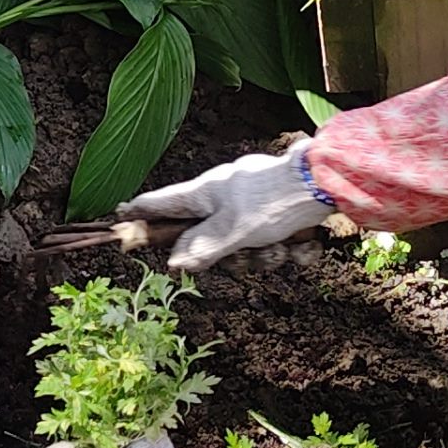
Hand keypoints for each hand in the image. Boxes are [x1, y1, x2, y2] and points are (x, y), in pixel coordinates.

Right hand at [123, 146, 329, 270]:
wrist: (326, 183)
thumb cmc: (274, 201)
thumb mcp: (234, 232)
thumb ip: (203, 249)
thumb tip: (173, 263)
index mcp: (206, 192)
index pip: (163, 202)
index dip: (142, 210)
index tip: (122, 213)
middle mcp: (226, 196)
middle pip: (209, 238)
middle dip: (234, 257)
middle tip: (249, 256)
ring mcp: (252, 203)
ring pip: (244, 246)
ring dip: (267, 255)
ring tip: (284, 247)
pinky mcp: (278, 212)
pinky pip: (272, 242)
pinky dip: (288, 248)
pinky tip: (303, 243)